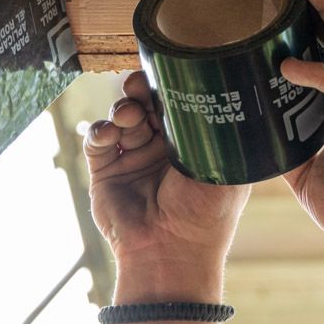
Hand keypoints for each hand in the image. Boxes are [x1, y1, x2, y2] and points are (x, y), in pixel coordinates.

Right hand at [84, 71, 249, 300]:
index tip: (167, 71)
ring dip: (124, 109)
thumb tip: (225, 90)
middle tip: (139, 85)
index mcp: (195, 142)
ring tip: (130, 115)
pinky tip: (110, 132)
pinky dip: (101, 131)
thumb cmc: (206, 213)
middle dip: (143, 89)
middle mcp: (164, 147)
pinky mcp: (106, 172)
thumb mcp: (225, 167)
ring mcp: (133, 158)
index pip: (181, 103)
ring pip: (123, 118)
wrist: (172, 252)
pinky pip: (98, 141)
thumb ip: (221, 131)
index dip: (172, 85)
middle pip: (149, 104)